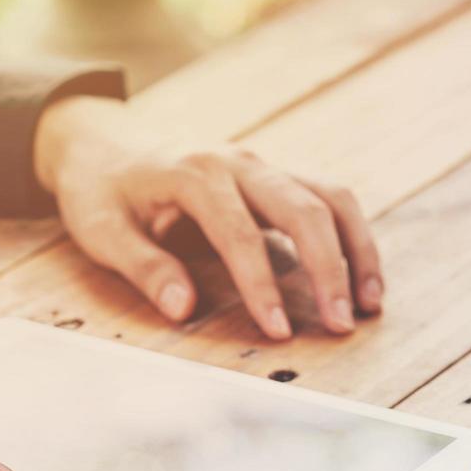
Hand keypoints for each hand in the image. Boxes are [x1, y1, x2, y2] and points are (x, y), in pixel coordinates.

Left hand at [33, 95, 382, 339]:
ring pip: (328, 197)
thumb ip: (142, 267)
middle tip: (342, 323)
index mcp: (193, 174)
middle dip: (328, 268)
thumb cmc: (100, 190)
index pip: (238, 234)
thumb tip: (182, 308)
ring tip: (370, 303)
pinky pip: (326, 199)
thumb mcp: (101, 230)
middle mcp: (237, 163)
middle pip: (302, 208)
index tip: (278, 330)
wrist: (102, 140)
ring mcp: (261, 166)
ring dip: (356, 249)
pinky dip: (350, 236)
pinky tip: (361, 277)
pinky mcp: (273, 177)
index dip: (262, 285)